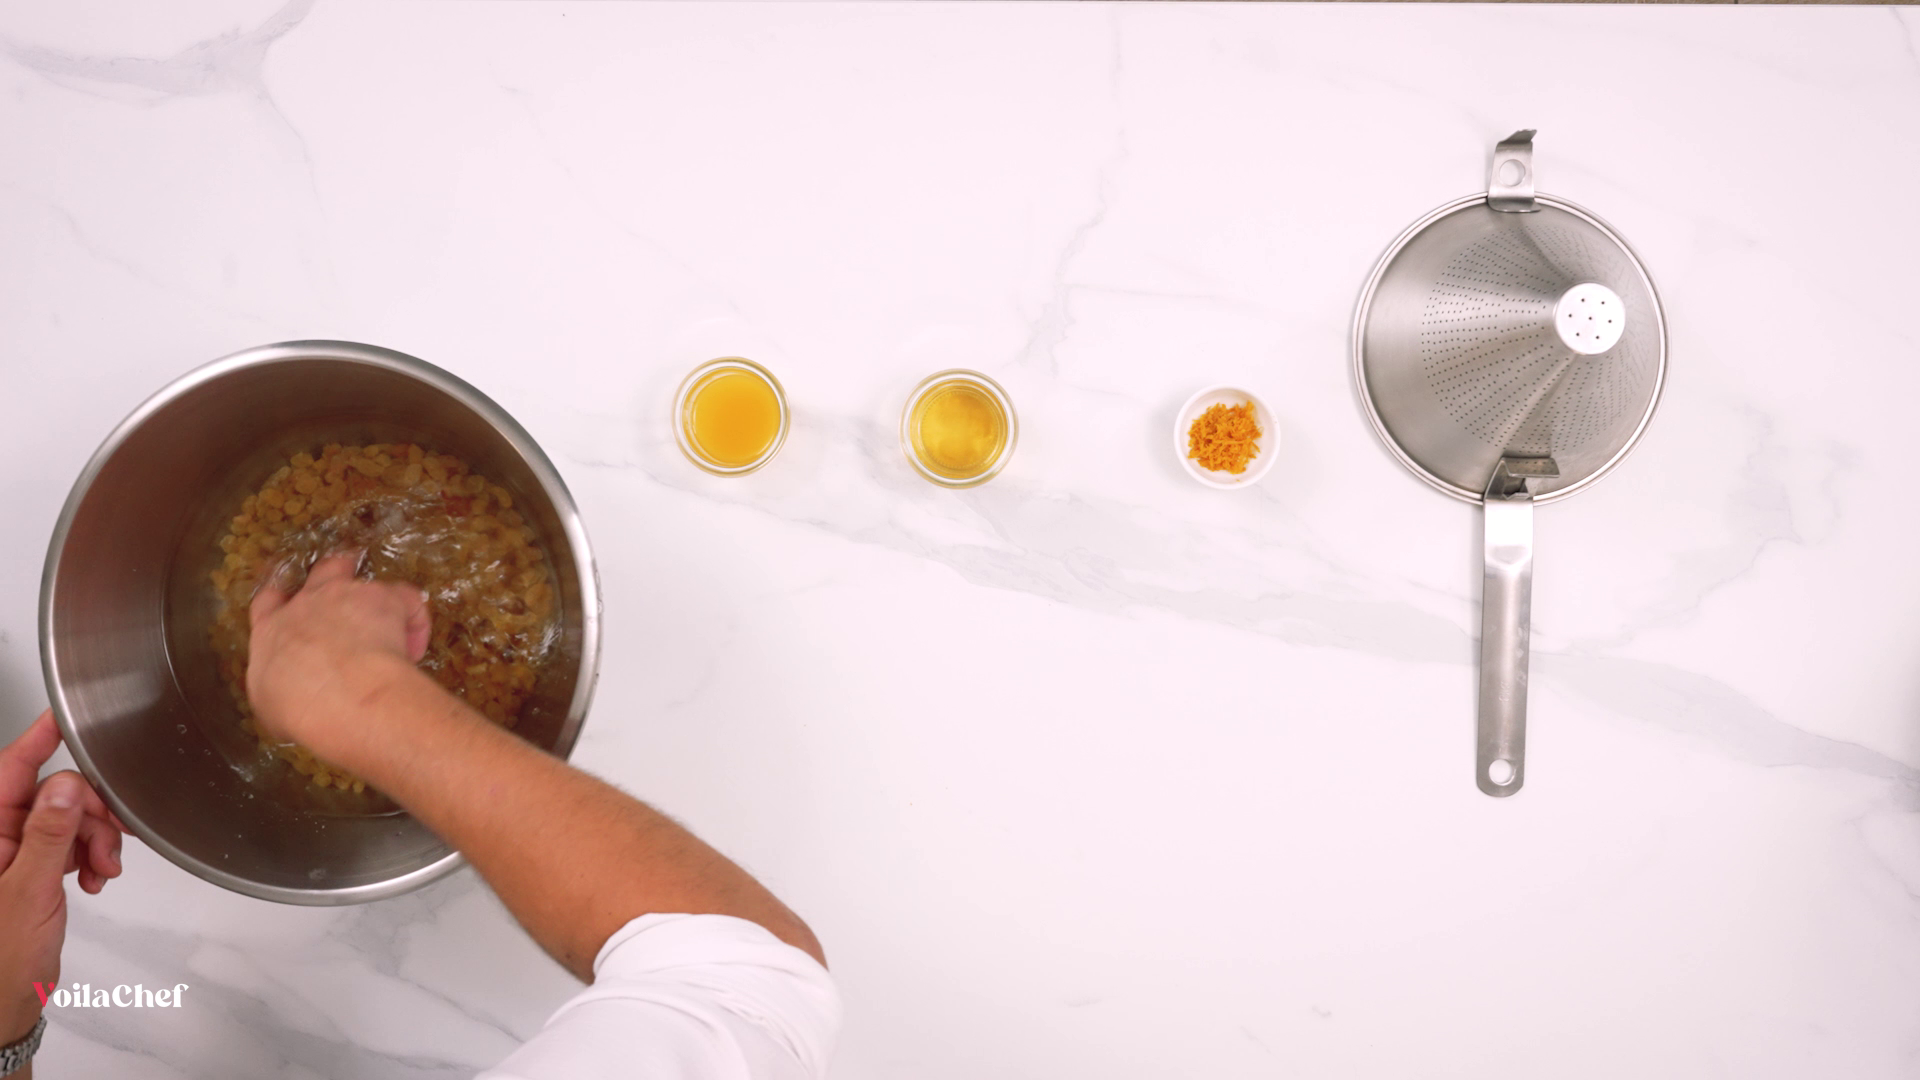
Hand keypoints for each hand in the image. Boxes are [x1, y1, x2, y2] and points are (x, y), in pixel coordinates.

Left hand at [0, 711, 126, 1042]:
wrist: (5, 1005)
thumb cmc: (0, 959)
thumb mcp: (28, 892)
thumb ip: (48, 836)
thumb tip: (64, 785)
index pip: (12, 768)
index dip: (40, 738)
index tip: (66, 714)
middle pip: (53, 792)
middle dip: (88, 813)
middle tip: (106, 842)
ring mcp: (14, 852)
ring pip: (69, 817)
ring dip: (95, 838)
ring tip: (103, 870)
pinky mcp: (33, 867)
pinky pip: (70, 842)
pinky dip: (90, 855)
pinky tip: (94, 878)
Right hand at [247, 553, 431, 763]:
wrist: (338, 694)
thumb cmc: (297, 707)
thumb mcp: (269, 704)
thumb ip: (276, 688)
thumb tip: (287, 697)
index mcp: (272, 630)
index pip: (269, 603)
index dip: (282, 601)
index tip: (291, 606)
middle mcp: (308, 604)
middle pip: (321, 573)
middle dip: (336, 575)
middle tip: (351, 595)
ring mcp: (347, 595)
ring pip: (367, 581)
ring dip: (379, 598)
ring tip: (392, 625)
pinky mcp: (383, 597)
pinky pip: (407, 598)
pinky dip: (414, 619)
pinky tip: (415, 646)